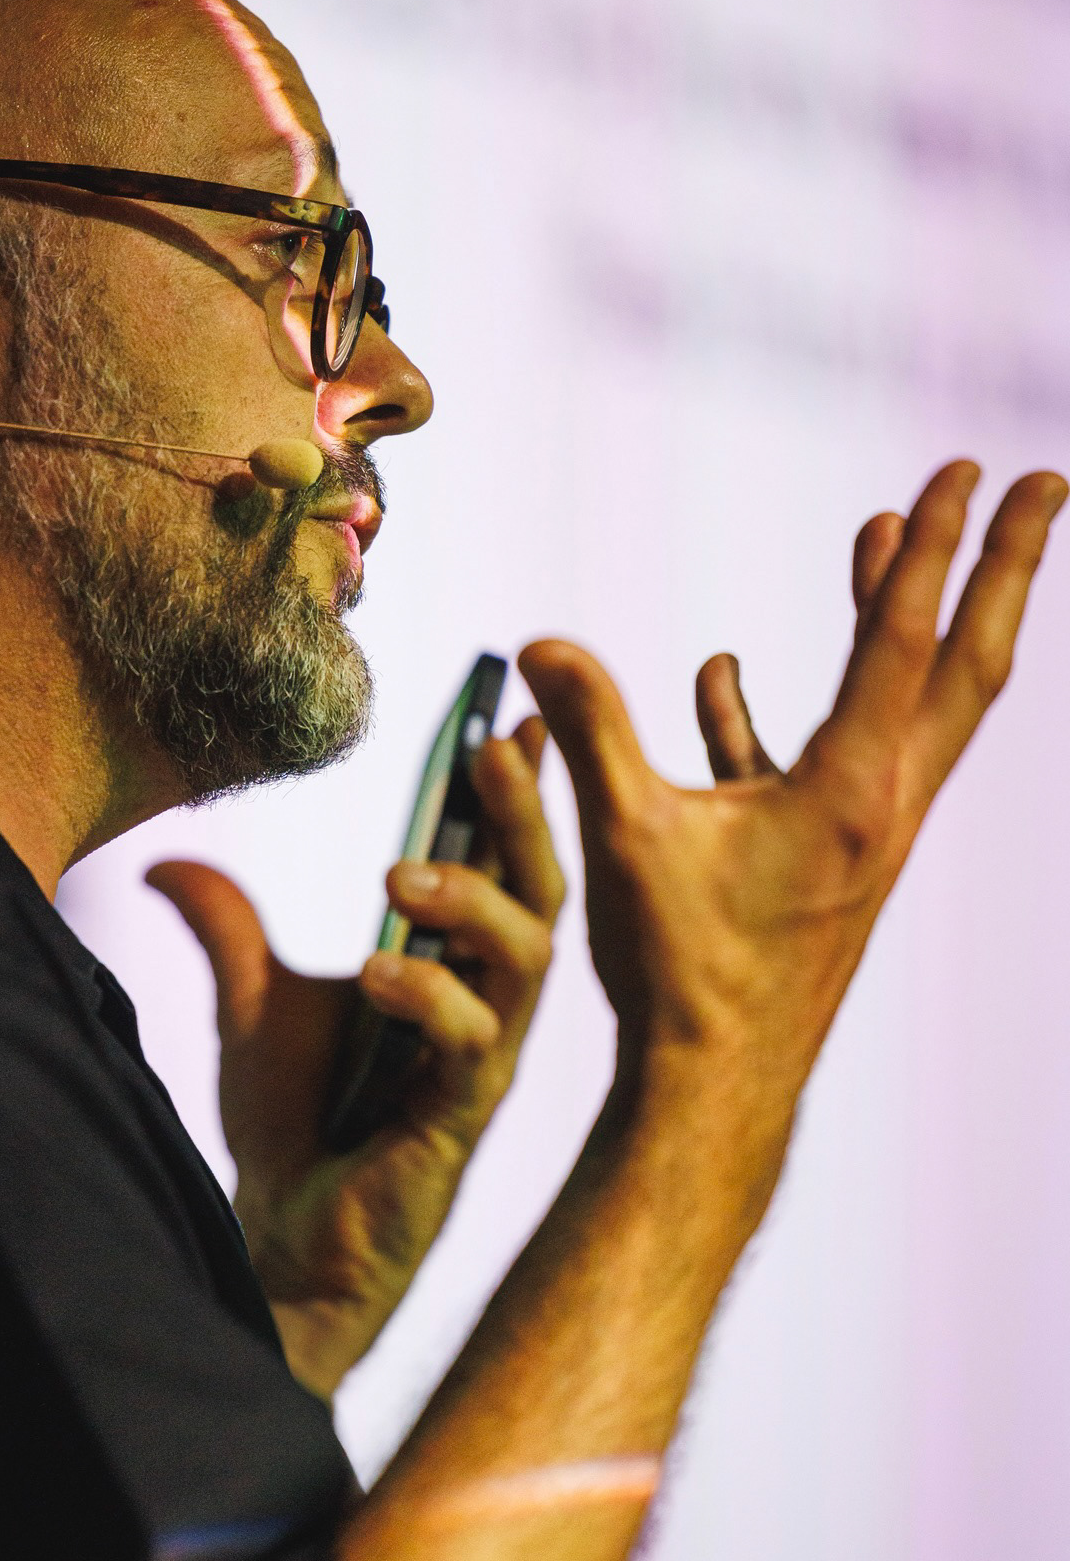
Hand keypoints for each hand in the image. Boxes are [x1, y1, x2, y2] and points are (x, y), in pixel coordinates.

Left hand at [147, 722, 563, 1397]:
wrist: (282, 1237)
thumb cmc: (294, 1121)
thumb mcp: (251, 1000)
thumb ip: (226, 928)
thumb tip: (164, 860)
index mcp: (452, 964)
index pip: (498, 859)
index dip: (512, 790)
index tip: (514, 712)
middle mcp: (485, 1003)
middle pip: (539, 889)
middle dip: (524, 814)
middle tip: (494, 748)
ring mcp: (481, 1061)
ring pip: (527, 958)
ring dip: (474, 902)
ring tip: (399, 876)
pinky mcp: (459, 1120)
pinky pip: (473, 1046)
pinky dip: (429, 998)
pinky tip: (374, 973)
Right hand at [520, 460, 1066, 1237]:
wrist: (718, 1089)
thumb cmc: (685, 976)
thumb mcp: (628, 840)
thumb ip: (589, 730)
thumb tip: (540, 642)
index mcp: (855, 792)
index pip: (904, 641)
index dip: (933, 548)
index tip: (964, 470)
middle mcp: (885, 805)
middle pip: (965, 663)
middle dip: (1001, 568)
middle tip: (1041, 483)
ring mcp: (866, 834)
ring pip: (908, 703)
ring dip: (902, 617)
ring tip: (881, 537)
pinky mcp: (829, 859)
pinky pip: (819, 756)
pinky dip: (784, 705)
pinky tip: (726, 673)